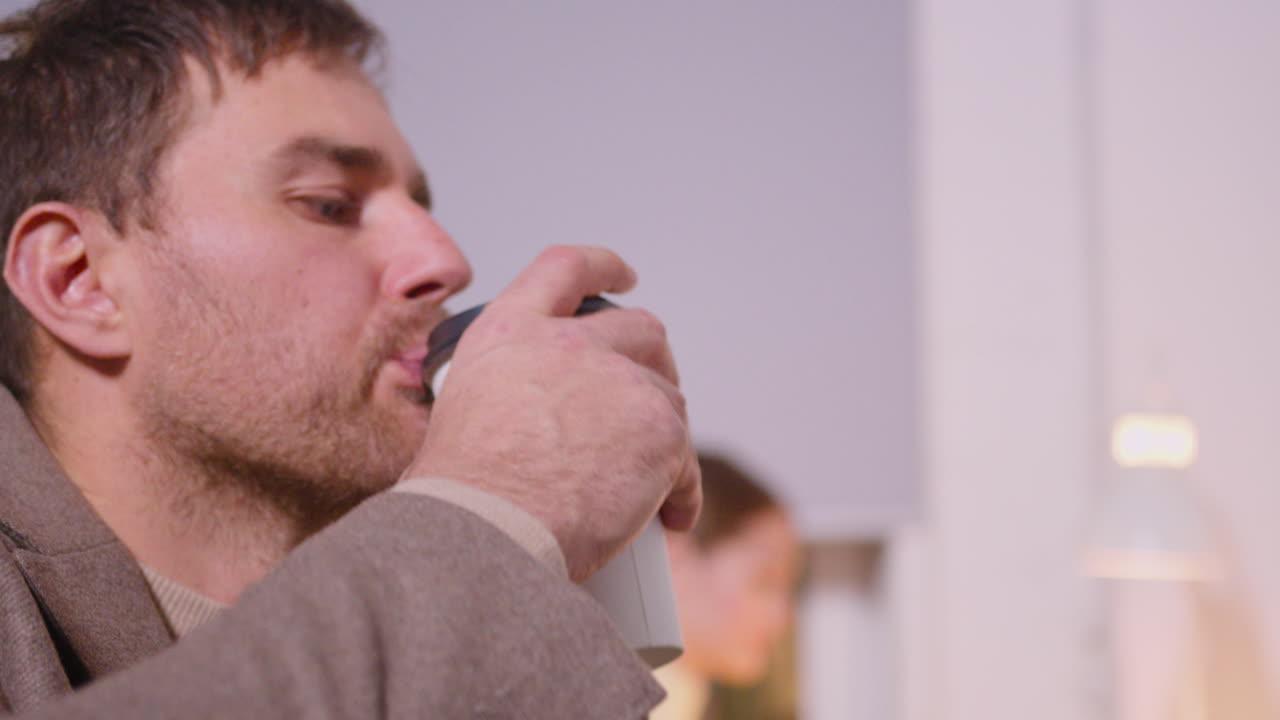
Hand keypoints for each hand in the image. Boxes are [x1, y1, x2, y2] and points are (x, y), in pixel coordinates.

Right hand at [403, 246, 700, 580]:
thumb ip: (503, 395)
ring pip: (668, 397)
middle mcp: (566, 344)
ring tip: (645, 488)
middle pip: (641, 329)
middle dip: (654, 365)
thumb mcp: (460, 414)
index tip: (626, 275)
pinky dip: (682, 490)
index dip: (604, 266)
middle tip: (647, 406)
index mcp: (510, 333)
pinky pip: (687, 458)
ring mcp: (619, 381)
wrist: (484, 539)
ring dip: (663, 438)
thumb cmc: (461, 499)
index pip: (566, 268)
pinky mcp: (660, 428)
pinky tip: (669, 519)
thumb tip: (520, 427)